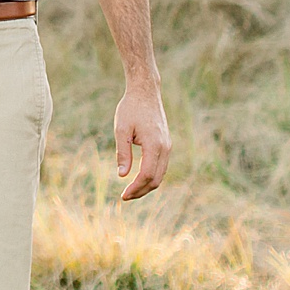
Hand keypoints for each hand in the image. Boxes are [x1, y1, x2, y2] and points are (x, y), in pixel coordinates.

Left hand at [114, 82, 170, 201]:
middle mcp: (165, 147)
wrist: (145, 92)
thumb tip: (122, 175)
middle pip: (156, 179)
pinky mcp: (166, 144)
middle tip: (125, 197)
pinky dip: (151, 176)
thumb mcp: (121, 129)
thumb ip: (123, 152)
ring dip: (146, 186)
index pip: (147, 174)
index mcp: (154, 144)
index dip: (136, 188)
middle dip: (141, 191)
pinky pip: (161, 166)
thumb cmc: (131, 108)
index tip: (123, 195)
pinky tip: (139, 179)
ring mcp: (167, 146)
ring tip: (130, 191)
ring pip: (160, 174)